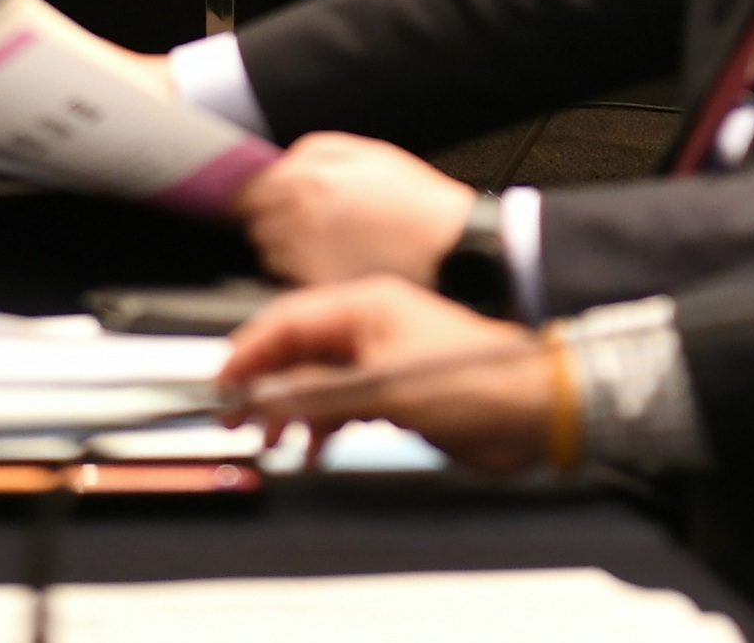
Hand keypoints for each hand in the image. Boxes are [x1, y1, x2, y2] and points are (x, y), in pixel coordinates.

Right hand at [220, 277, 557, 473]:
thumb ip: (316, 392)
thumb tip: (262, 396)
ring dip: (290, 407)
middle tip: (234, 415)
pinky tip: (312, 448)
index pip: (286, 320)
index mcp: (364, 306)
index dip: (249, 351)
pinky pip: (341, 403)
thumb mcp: (382, 388)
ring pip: (316, 379)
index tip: (221, 382)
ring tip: (269, 437)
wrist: (531, 411)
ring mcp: (380, 360)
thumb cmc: (472, 382)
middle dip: (263, 382)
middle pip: (296, 350)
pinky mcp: (393, 392)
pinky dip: (321, 424)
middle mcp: (368, 328)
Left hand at [233, 132, 477, 286]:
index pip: (247, 189)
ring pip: (267, 251)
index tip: (263, 197)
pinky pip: (287, 278)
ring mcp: (304, 255)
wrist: (447, 250)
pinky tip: (329, 262)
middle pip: (253, 221)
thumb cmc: (416, 203)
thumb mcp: (369, 153)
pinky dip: (298, 271)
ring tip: (321, 242)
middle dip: (268, 219)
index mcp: (307, 179)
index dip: (255, 193)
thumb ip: (315, 150)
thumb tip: (279, 162)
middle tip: (300, 220)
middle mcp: (297, 217)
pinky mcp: (315, 286)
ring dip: (281, 246)